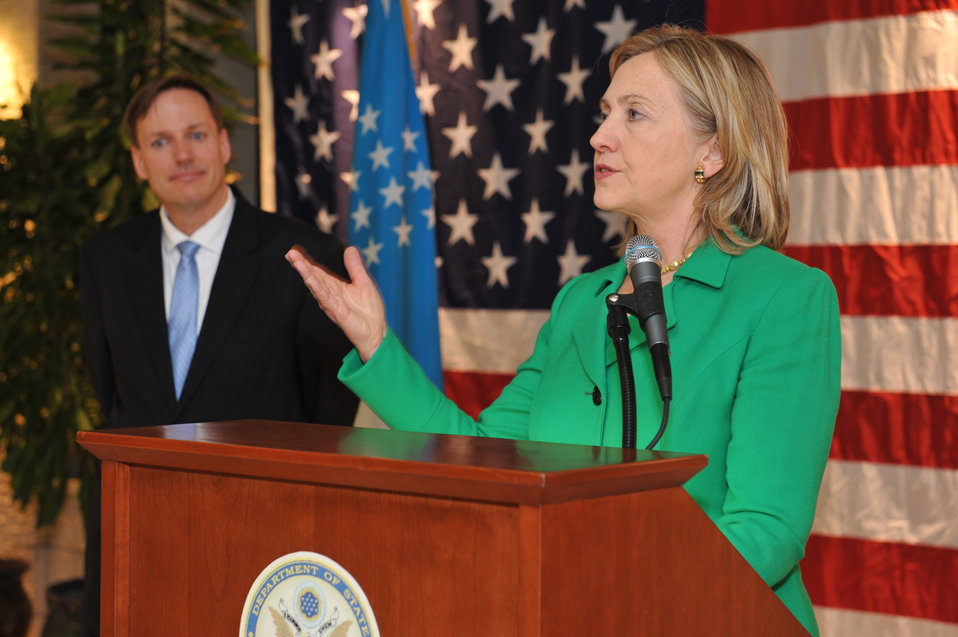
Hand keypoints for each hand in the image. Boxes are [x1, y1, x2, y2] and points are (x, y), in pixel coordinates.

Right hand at [286, 245, 386, 361]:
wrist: (377, 332)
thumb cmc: (369, 311)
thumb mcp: (364, 283)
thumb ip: (355, 267)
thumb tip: (350, 248)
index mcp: (335, 286)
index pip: (318, 271)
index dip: (307, 261)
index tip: (295, 249)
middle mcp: (330, 294)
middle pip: (313, 276)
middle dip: (301, 265)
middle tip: (290, 253)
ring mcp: (332, 303)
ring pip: (316, 285)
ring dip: (305, 273)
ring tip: (295, 261)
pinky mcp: (337, 312)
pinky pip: (325, 298)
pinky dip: (317, 287)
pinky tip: (309, 279)